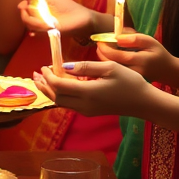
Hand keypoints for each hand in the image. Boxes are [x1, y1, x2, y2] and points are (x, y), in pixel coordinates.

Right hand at [18, 0, 95, 34]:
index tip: (22, 6)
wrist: (83, 18)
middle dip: (25, 14)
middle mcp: (39, 19)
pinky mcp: (49, 32)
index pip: (25, 9)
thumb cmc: (69, 7)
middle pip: (25, 18)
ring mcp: (43, 27)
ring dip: (32, 20)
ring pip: (30, 25)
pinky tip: (45, 24)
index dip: (23, 7)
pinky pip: (39, 30)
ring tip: (42, 17)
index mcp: (39, 10)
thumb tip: (24, 1)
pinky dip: (39, 26)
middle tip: (30, 10)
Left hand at [33, 58, 152, 118]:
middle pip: (56, 96)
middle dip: (44, 85)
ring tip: (41, 80)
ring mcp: (86, 111)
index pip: (60, 86)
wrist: (143, 103)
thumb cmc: (130, 82)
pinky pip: (69, 104)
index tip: (43, 66)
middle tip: (35, 73)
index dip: (48, 76)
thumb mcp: (109, 68)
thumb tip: (65, 66)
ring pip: (61, 102)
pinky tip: (58, 86)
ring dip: (50, 91)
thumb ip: (86, 66)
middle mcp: (84, 105)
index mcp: (88, 93)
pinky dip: (60, 95)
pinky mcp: (90, 112)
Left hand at [103, 34, 178, 88]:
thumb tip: (117, 38)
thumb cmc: (159, 54)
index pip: (116, 55)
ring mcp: (131, 79)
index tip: (99, 41)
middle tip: (98, 45)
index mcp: (139, 61)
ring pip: (111, 70)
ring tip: (102, 50)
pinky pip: (115, 74)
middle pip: (110, 64)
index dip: (105, 48)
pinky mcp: (129, 82)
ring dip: (103, 60)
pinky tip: (109, 58)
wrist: (168, 71)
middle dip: (101, 54)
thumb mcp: (150, 41)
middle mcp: (134, 72)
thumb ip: (134, 38)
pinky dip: (109, 66)